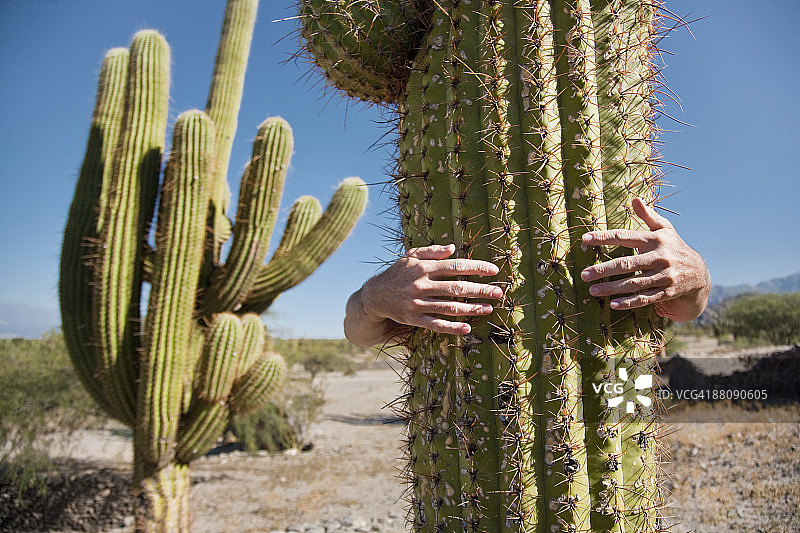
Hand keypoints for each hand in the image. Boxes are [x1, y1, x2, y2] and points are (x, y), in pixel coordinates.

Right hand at [344, 244, 501, 346]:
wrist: (374, 295)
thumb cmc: (397, 273)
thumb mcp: (410, 256)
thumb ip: (431, 252)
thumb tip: (453, 248)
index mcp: (423, 268)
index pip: (455, 266)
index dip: (476, 268)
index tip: (493, 270)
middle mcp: (421, 285)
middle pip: (456, 287)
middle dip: (480, 289)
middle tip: (498, 292)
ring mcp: (418, 303)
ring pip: (449, 307)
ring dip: (471, 308)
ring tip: (488, 309)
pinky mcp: (414, 319)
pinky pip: (436, 324)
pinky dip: (451, 327)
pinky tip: (467, 328)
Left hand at [580, 198, 710, 321]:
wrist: (699, 272)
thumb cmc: (674, 247)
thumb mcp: (665, 229)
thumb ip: (648, 215)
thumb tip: (635, 198)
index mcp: (655, 240)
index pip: (625, 236)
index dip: (604, 237)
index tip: (585, 239)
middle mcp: (659, 257)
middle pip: (627, 264)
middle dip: (604, 269)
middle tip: (584, 274)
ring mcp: (663, 276)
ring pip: (634, 283)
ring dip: (612, 288)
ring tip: (592, 290)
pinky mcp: (666, 292)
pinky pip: (645, 299)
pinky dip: (629, 302)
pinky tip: (613, 304)